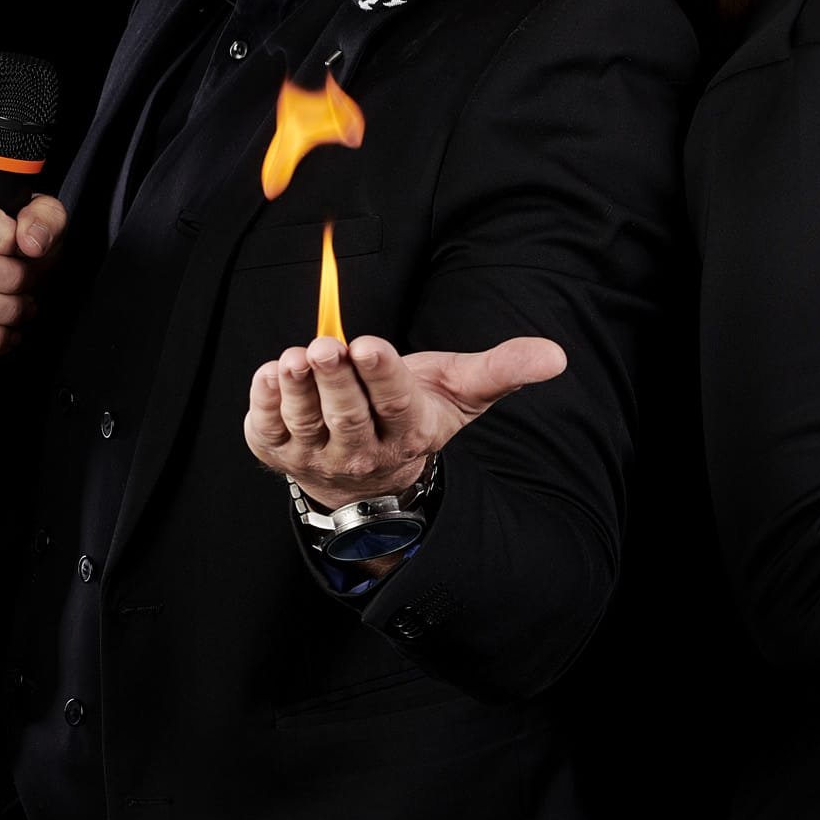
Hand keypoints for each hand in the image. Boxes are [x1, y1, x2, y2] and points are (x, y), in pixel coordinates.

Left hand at [245, 333, 567, 507]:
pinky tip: (267, 373)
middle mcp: (361, 450)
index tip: (368, 345)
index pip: (394, 403)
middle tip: (326, 346)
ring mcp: (316, 455)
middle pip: (347, 415)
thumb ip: (502, 369)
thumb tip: (557, 355)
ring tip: (293, 358)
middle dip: (336, 379)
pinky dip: (262, 403)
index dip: (380, 375)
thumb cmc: (413, 412)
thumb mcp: (461, 391)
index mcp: (408, 429)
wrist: (366, 474)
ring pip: (306, 423)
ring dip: (296, 390)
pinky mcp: (278, 451)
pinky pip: (266, 430)